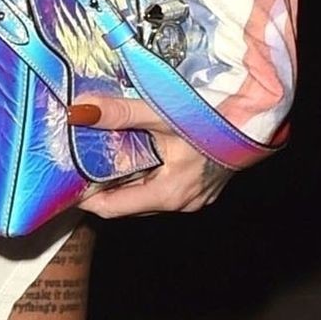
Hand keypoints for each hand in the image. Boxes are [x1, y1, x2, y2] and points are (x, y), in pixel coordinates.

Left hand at [72, 95, 231, 216]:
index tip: (62, 179)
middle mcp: (181, 202)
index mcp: (169, 195)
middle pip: (127, 202)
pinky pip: (161, 183)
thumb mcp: (161, 115)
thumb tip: (77, 110)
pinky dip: (142, 171)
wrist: (258, 119)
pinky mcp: (201, 183)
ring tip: (93, 153)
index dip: (84, 197)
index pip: (113, 209)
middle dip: (99, 184)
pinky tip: (130, 149)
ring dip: (121, 177)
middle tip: (73, 160)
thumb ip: (119, 113)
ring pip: (144, 192)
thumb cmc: (212, 119)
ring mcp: (194, 194)